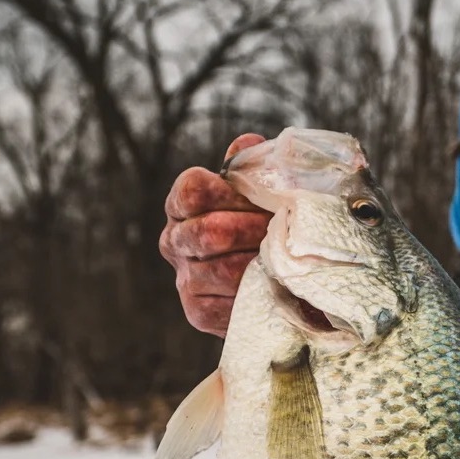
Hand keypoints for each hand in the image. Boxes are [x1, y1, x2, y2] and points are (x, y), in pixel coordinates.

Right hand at [159, 133, 271, 336]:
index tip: (259, 198)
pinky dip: (256, 292)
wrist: (270, 285)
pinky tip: (276, 285)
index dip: (230, 192)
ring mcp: (184, 278)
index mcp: (182, 205)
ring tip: (286, 257)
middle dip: (253, 229)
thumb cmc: (261, 228)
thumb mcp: (258, 193)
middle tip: (282, 231)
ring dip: (260, 263)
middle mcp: (173, 240)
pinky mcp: (199, 311)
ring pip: (221, 269)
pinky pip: (228, 302)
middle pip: (208, 231)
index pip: (192, 190)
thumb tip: (250, 146)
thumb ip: (252, 168)